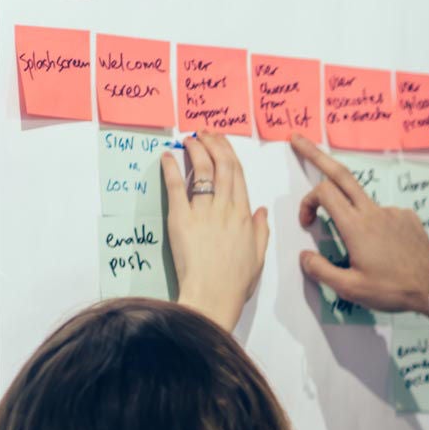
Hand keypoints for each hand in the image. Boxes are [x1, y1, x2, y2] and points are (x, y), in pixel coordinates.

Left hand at [163, 133, 268, 330]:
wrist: (213, 296)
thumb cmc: (235, 282)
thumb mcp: (257, 256)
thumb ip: (260, 230)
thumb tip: (260, 210)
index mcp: (244, 217)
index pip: (238, 176)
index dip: (229, 153)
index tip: (221, 142)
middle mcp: (226, 209)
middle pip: (222, 166)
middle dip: (213, 144)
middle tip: (204, 133)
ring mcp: (203, 213)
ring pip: (203, 171)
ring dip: (195, 151)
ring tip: (188, 140)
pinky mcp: (181, 219)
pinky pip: (177, 188)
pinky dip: (172, 169)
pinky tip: (167, 156)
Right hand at [289, 135, 428, 317]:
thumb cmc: (393, 290)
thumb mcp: (351, 289)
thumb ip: (321, 271)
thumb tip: (304, 256)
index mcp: (356, 227)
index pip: (323, 192)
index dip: (307, 201)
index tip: (307, 222)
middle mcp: (374, 212)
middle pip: (341, 174)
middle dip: (316, 155)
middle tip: (297, 140)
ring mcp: (393, 212)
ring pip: (364, 202)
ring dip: (353, 215)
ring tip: (370, 254)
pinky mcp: (409, 217)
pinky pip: (385, 215)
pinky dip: (376, 227)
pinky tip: (386, 252)